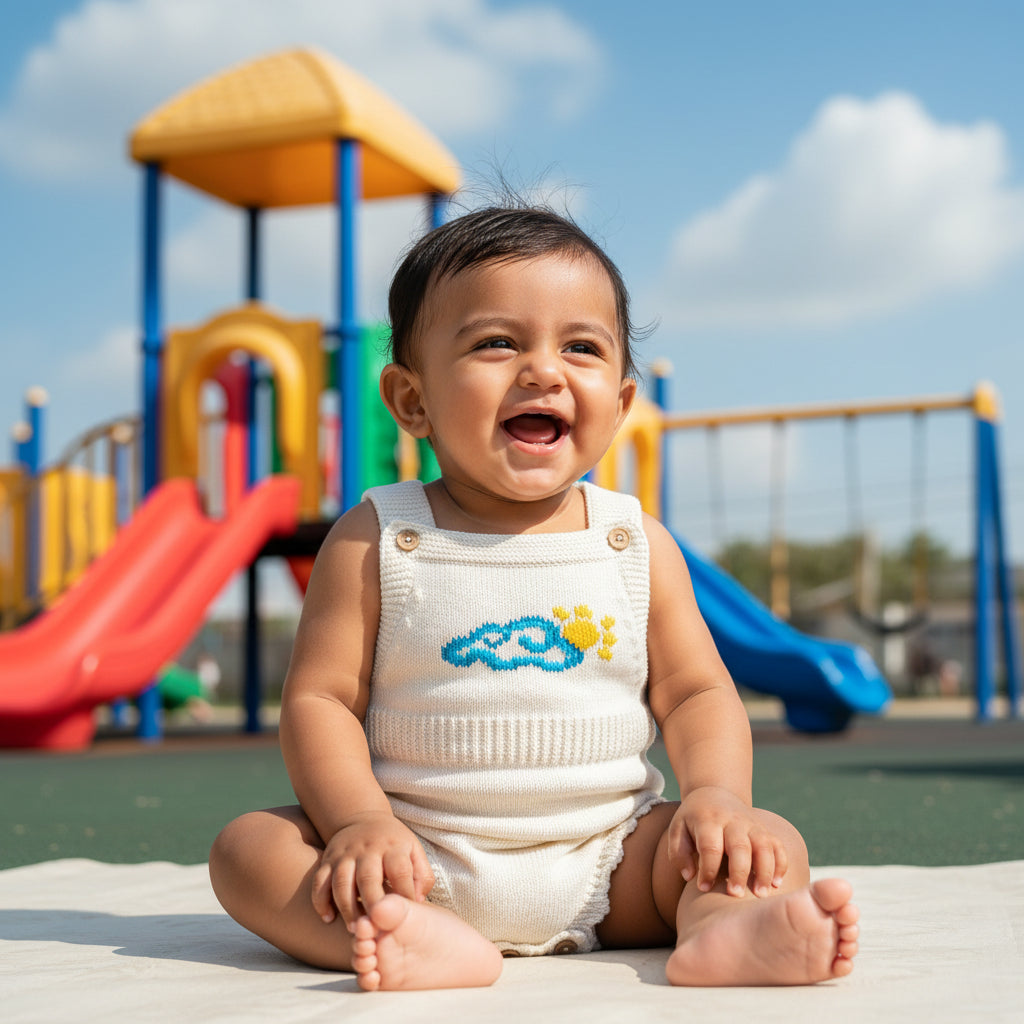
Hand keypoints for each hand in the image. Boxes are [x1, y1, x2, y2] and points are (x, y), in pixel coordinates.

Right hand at [311, 813, 434, 928]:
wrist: (363, 819)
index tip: (404, 917)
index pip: (400, 871)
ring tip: (355, 929)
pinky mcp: (327, 860)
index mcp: (393, 846)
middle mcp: (368, 848)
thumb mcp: (414, 851)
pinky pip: (319, 882)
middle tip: (376, 928)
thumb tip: (417, 902)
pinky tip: (328, 918)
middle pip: (368, 878)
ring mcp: (345, 854)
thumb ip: (422, 876)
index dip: (403, 895)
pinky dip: (321, 901)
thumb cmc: (393, 844)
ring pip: (341, 882)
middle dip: (372, 905)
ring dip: (347, 908)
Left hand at [668, 787, 787, 897]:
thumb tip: (690, 876)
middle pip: (740, 846)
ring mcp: (752, 824)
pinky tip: (776, 884)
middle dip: (739, 872)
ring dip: (765, 871)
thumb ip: (678, 852)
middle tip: (735, 895)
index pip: (710, 846)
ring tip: (761, 894)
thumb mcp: (677, 829)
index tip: (703, 888)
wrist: (714, 793)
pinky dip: (780, 864)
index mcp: (708, 820)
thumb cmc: (693, 820)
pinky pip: (778, 846)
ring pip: (764, 846)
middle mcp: (732, 821)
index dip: (708, 869)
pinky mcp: (765, 830)